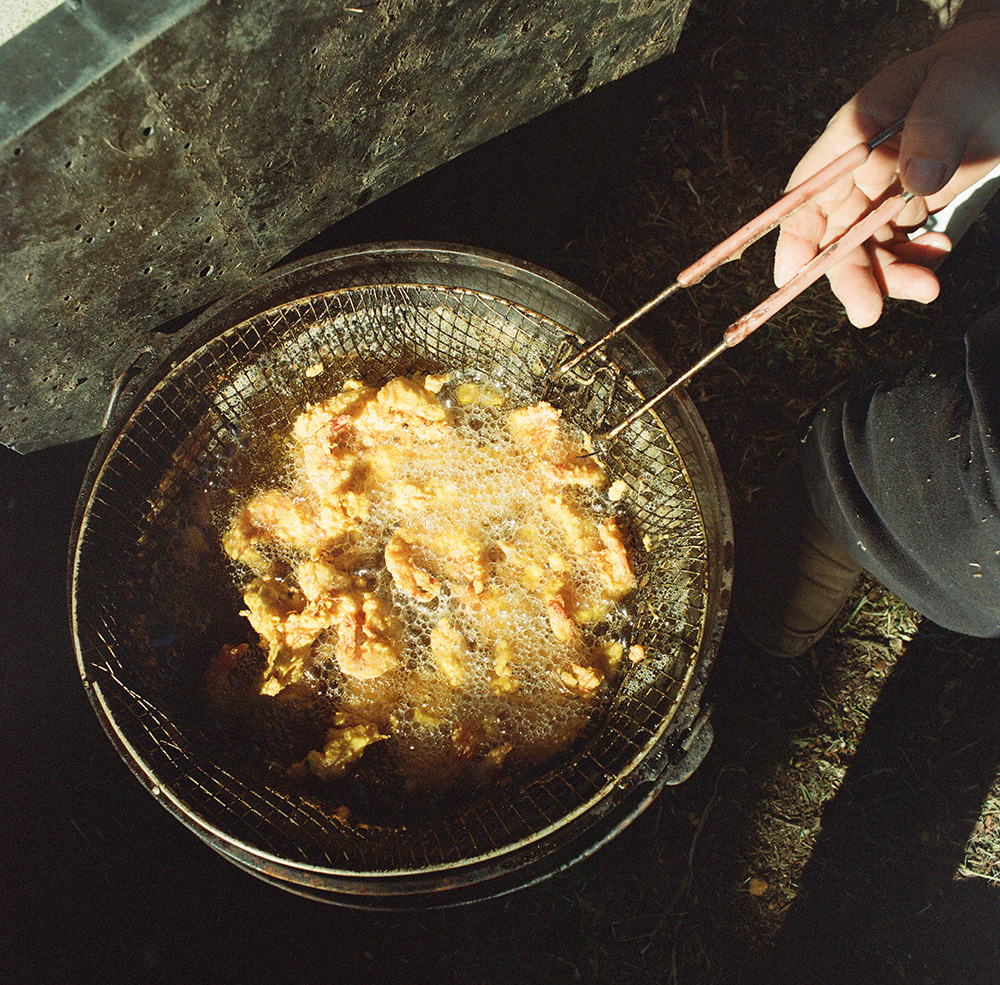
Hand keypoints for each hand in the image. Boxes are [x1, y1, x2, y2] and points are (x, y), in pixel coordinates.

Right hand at [774, 5, 999, 326]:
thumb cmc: (975, 68)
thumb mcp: (957, 86)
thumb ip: (934, 127)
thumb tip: (917, 183)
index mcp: (851, 139)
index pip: (808, 194)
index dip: (795, 236)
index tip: (790, 274)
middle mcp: (858, 174)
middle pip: (835, 237)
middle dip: (848, 277)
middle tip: (867, 312)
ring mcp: (883, 195)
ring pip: (868, 253)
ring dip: (889, 279)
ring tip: (927, 288)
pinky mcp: (910, 210)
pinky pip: (901, 252)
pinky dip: (917, 265)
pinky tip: (938, 256)